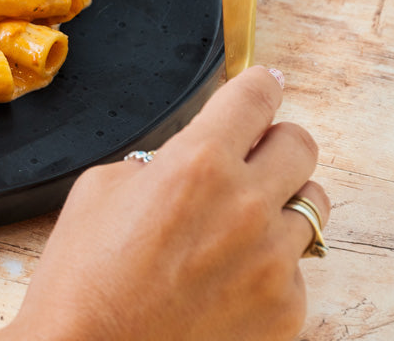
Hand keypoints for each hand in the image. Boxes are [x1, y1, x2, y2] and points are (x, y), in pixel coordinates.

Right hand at [0, 65, 328, 340]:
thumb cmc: (83, 279)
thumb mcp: (100, 189)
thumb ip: (158, 159)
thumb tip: (187, 156)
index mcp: (197, 165)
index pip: (255, 97)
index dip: (261, 84)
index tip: (266, 84)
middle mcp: (246, 206)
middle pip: (300, 145)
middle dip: (274, 142)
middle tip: (248, 157)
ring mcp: (272, 262)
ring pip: (311, 207)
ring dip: (277, 204)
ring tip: (236, 225)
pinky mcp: (285, 310)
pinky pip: (296, 268)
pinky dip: (268, 265)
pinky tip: (226, 278)